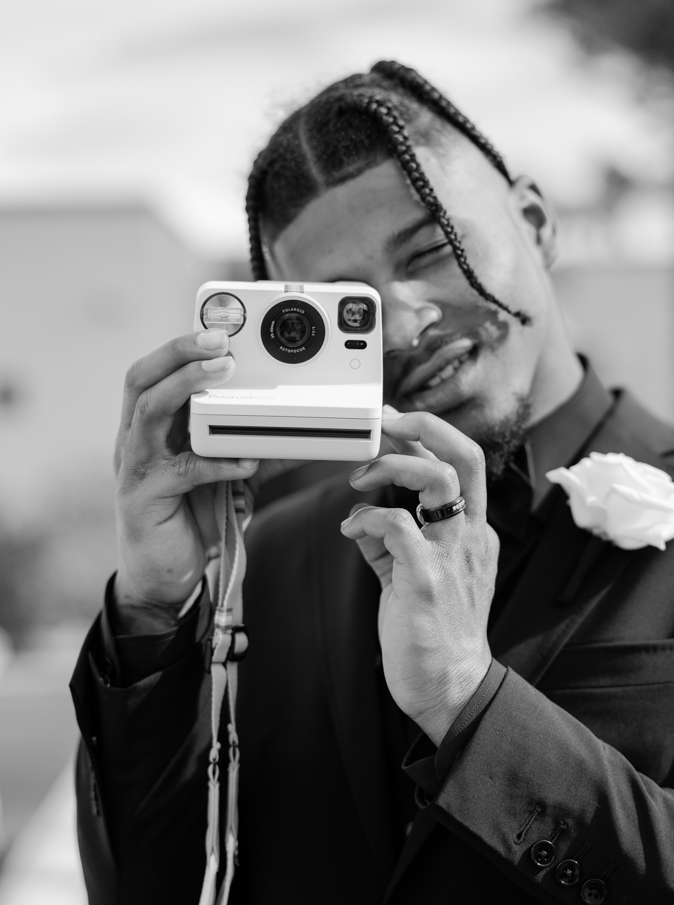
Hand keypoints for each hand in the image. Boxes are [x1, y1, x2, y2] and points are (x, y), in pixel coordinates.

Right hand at [113, 329, 304, 628]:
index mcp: (152, 426)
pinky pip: (181, 470)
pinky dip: (216, 461)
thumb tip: (307, 431)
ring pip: (149, 411)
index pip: (156, 369)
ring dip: (187, 385)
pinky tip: (245, 460)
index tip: (219, 324)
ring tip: (224, 370)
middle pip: (141, 376)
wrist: (163, 580)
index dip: (181, 343)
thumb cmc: (192, 518)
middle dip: (178, 350)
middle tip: (219, 338)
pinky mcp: (145, 499)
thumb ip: (256, 448)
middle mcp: (136, 438)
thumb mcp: (228, 475)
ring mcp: (136, 466)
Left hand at [340, 409, 497, 744]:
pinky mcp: (427, 578)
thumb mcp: (414, 575)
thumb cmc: (434, 633)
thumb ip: (391, 542)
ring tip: (360, 479)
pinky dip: (366, 519)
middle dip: (424, 425)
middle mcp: (470, 536)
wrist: (450, 688)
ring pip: (438, 477)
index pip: (461, 464)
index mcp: (473, 532)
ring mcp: (452, 555)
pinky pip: (396, 524)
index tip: (394, 423)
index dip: (427, 434)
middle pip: (466, 456)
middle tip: (386, 421)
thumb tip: (359, 518)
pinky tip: (351, 532)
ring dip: (392, 465)